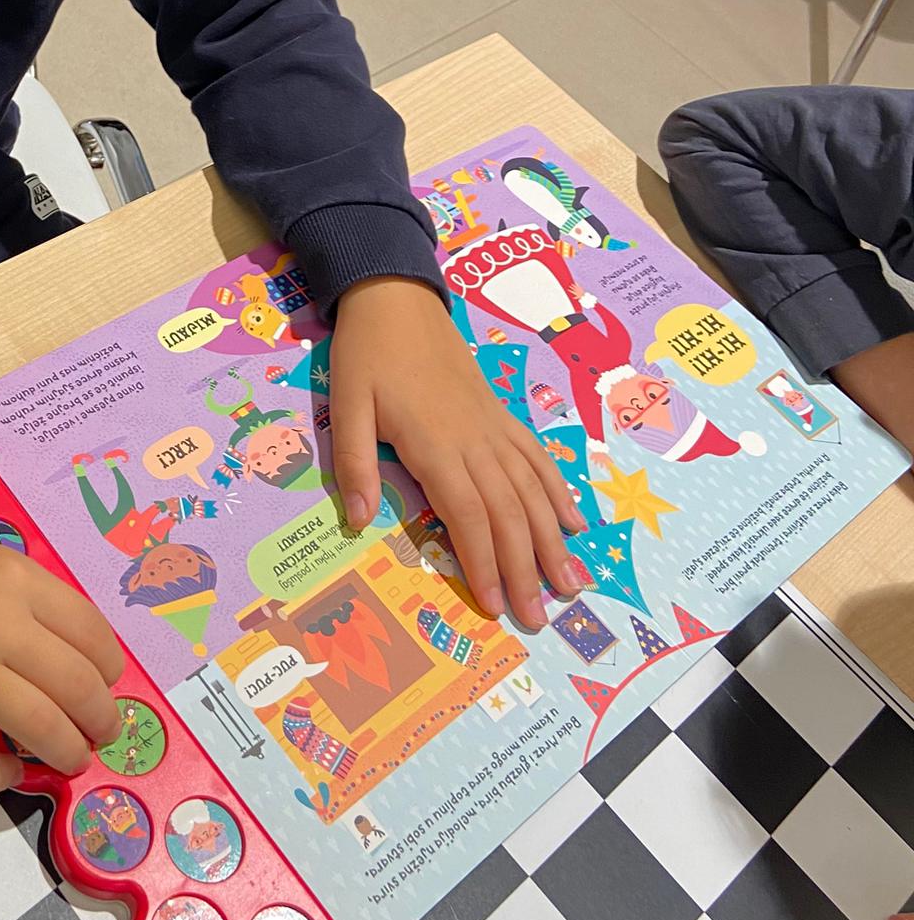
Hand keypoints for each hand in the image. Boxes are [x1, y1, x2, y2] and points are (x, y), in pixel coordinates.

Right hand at [0, 508, 123, 788]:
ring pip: (43, 729)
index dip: (110, 670)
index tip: (108, 684)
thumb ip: (21, 597)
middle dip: (102, 721)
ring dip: (66, 754)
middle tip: (100, 733)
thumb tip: (63, 651)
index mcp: (16, 577)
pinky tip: (2, 769)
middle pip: (80, 688)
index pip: (93, 634)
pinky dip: (0, 775)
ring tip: (67, 759)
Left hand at [330, 276, 587, 628]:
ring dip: (551, 540)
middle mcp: (474, 441)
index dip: (485, 564)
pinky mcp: (500, 414)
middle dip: (525, 569)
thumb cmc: (368, 354)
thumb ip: (354, 464)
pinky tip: (572, 521)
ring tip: (573, 584)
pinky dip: (557, 491)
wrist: (398, 299)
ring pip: (531, 491)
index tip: (497, 608)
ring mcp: (493, 426)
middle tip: (542, 620)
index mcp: (436, 445)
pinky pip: (537, 457)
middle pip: (508, 513)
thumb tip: (357, 522)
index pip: (469, 517)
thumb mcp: (346, 406)